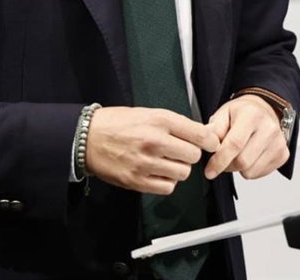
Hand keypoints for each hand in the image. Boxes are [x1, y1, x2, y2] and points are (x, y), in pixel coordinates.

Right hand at [85, 107, 219, 194]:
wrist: (87, 138)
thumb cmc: (117, 123)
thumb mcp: (147, 113)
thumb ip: (173, 124)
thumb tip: (200, 134)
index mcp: (159, 121)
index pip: (199, 133)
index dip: (210, 140)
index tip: (211, 143)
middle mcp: (155, 141)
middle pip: (193, 155)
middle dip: (190, 154)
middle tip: (180, 152)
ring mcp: (146, 163)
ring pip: (182, 173)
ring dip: (178, 169)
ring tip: (166, 162)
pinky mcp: (137, 181)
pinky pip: (167, 187)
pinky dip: (167, 182)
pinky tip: (158, 173)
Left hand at [204, 95, 289, 180]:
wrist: (264, 110)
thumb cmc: (242, 113)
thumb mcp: (223, 114)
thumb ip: (213, 130)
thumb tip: (206, 145)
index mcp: (252, 115)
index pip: (234, 144)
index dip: (219, 160)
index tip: (209, 171)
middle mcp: (269, 128)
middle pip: (242, 162)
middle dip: (227, 165)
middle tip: (223, 158)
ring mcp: (278, 142)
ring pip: (250, 171)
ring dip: (238, 168)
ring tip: (238, 154)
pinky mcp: (283, 155)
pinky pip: (259, 174)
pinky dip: (250, 170)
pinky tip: (250, 156)